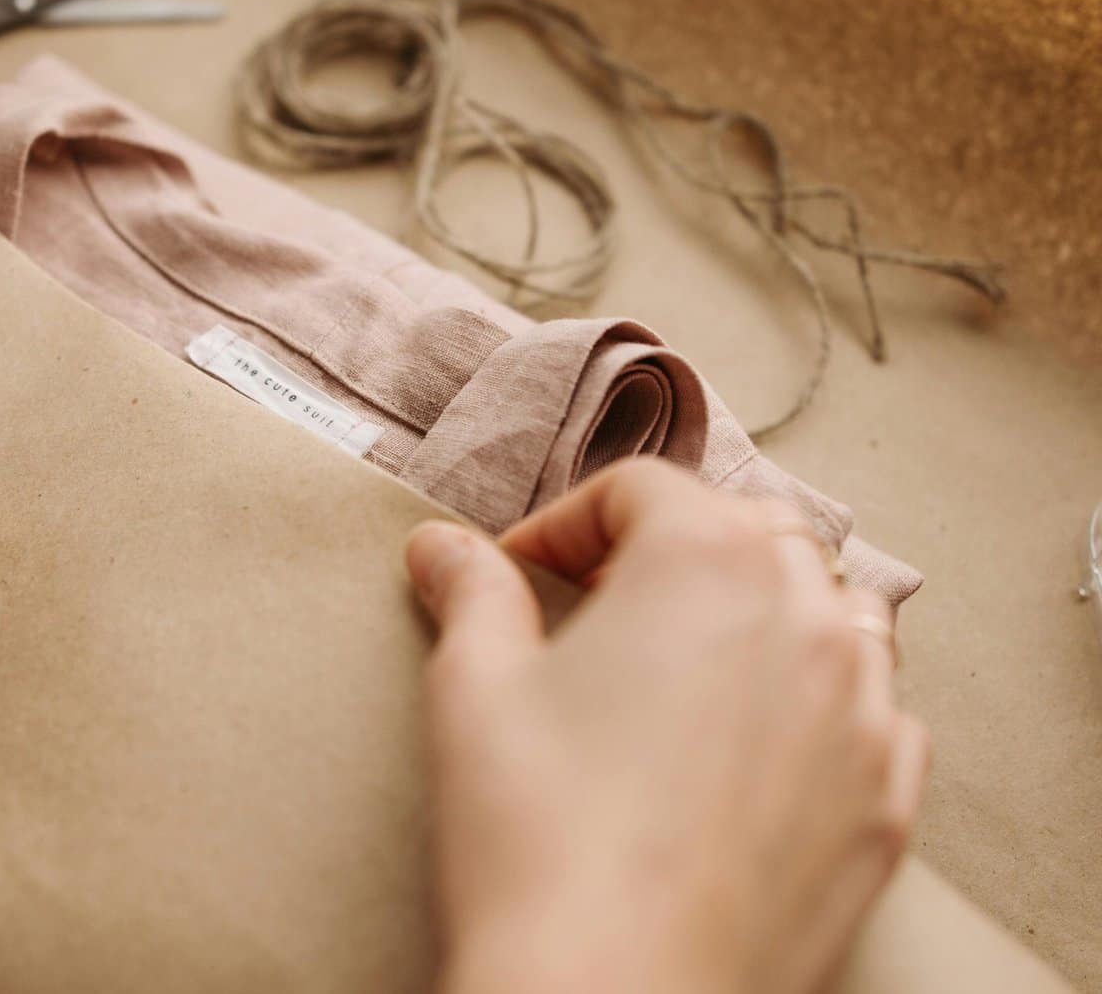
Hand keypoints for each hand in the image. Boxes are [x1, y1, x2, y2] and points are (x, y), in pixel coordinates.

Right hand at [407, 458, 926, 993]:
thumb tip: (442, 547)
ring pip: (831, 611)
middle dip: (667, 551)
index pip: (639, 489)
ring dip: (762, 611)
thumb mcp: (475, 688)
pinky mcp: (883, 803)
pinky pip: (875, 713)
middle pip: (747, 532)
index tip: (518, 571)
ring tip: (689, 662)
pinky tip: (758, 745)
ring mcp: (863, 712)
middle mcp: (806, 617)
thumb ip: (471, 593)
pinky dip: (823, 702)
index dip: (561, 523)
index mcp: (706, 561)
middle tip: (594, 607)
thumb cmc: (538, 837)